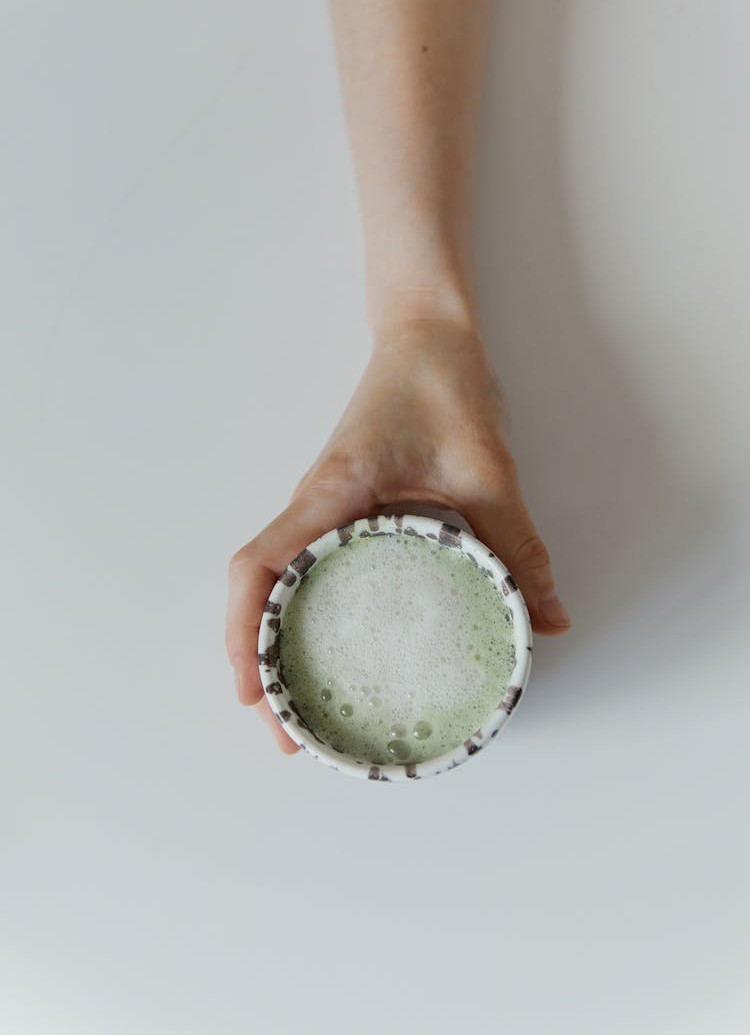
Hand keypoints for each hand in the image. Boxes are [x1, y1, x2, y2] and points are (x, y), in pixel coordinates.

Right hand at [225, 317, 570, 752]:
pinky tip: (334, 648)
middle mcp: (313, 507)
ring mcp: (322, 509)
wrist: (429, 333)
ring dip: (273, 645)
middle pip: (256, 591)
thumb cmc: (442, 384)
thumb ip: (516, 546)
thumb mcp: (486, 469)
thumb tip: (547, 621)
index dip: (243, 632)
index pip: (259, 566)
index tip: (252, 692)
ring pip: (275, 585)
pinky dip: (301, 615)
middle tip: (288, 733)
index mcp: (330, 495)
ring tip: (300, 709)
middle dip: (257, 666)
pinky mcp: (342, 509)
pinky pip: (306, 569)